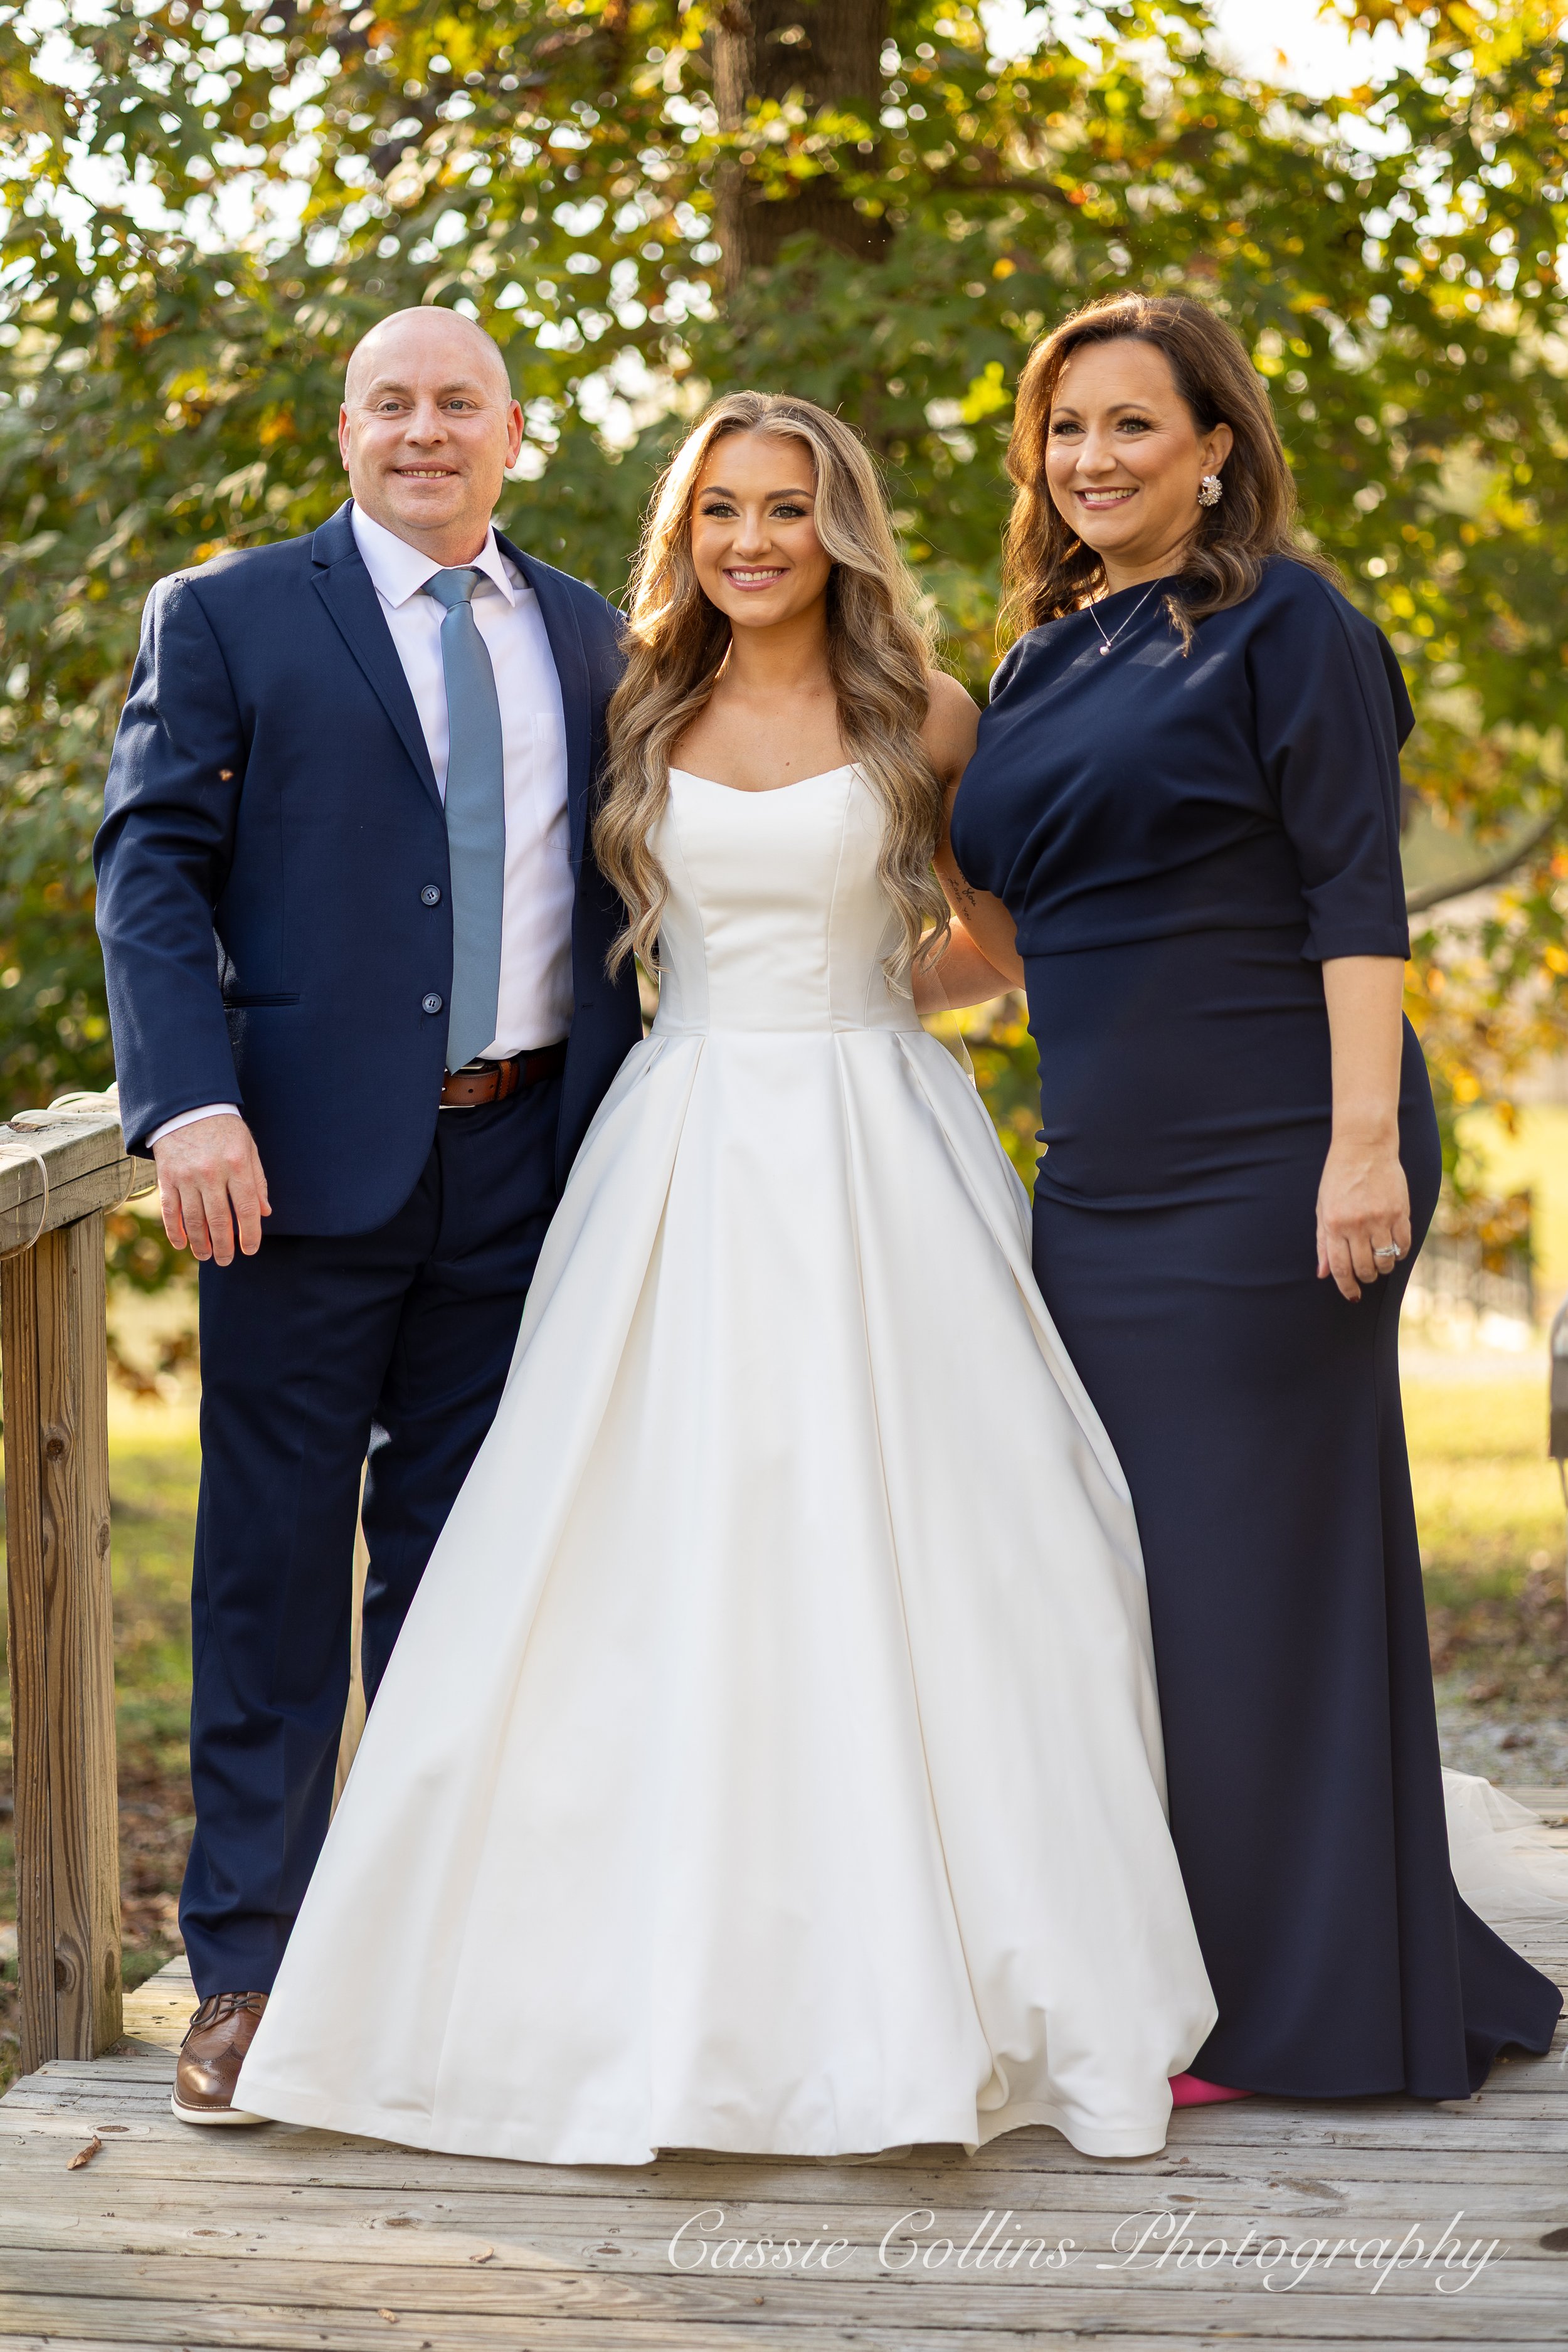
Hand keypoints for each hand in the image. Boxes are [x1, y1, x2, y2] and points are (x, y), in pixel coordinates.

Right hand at [152, 1116, 270, 1264]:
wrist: (187, 1107)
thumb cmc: (224, 1129)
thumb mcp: (248, 1148)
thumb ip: (257, 1180)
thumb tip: (265, 1213)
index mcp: (237, 1164)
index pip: (247, 1208)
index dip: (250, 1234)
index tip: (250, 1250)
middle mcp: (211, 1172)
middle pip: (219, 1219)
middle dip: (224, 1246)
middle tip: (226, 1261)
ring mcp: (186, 1176)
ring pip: (194, 1219)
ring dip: (201, 1243)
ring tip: (207, 1255)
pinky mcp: (167, 1176)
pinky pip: (170, 1210)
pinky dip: (175, 1231)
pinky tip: (182, 1244)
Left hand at [1316, 1132, 1410, 1301]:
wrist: (1364, 1147)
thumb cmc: (1338, 1178)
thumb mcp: (1322, 1208)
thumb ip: (1322, 1242)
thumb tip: (1323, 1274)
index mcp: (1334, 1223)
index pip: (1340, 1267)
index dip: (1346, 1286)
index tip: (1352, 1296)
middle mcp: (1357, 1224)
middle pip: (1364, 1267)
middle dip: (1365, 1277)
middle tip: (1366, 1274)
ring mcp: (1380, 1218)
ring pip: (1385, 1261)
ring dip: (1383, 1268)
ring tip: (1379, 1262)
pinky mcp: (1401, 1212)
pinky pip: (1404, 1245)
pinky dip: (1400, 1254)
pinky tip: (1394, 1250)